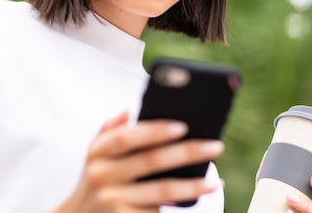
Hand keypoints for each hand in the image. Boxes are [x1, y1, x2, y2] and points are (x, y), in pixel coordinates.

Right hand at [50, 111, 223, 212]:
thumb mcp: (95, 153)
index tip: (183, 126)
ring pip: (161, 191)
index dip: (154, 131)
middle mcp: (102, 175)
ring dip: (191, 186)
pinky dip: (180, 206)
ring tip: (213, 182)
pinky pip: (156, 212)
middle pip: (151, 161)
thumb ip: (111, 130)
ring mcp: (112, 201)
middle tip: (215, 146)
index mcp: (98, 151)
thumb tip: (128, 109)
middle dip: (187, 153)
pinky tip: (197, 200)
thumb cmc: (96, 179)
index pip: (128, 137)